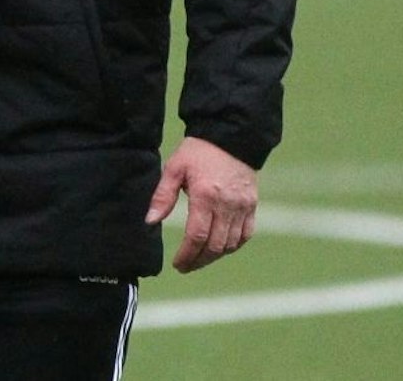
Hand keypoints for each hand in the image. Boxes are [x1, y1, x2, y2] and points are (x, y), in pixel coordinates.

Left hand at [146, 136, 258, 272]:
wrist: (230, 137)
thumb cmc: (198, 152)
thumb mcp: (174, 168)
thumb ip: (162, 196)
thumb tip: (150, 221)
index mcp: (206, 195)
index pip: (197, 236)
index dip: (187, 255)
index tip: (177, 264)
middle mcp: (227, 205)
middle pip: (215, 246)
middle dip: (198, 261)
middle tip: (185, 266)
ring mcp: (243, 207)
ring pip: (231, 244)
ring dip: (214, 256)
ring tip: (198, 259)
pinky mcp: (252, 206)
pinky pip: (245, 235)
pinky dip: (232, 246)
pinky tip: (219, 248)